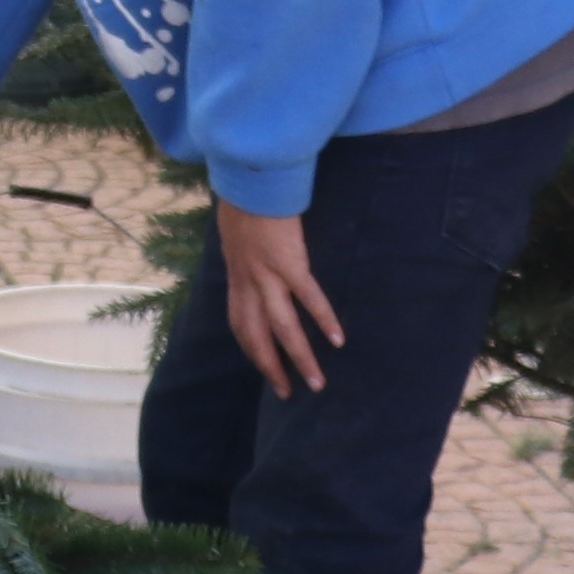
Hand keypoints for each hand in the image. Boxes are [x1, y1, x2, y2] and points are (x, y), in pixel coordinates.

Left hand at [213, 197, 344, 396]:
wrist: (248, 180)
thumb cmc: (244, 204)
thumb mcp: (235, 237)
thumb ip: (244, 256)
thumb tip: (251, 263)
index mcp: (236, 277)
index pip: (240, 325)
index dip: (252, 349)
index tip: (264, 367)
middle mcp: (248, 283)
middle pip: (258, 336)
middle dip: (271, 368)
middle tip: (286, 393)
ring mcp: (267, 274)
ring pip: (283, 327)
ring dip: (300, 357)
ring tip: (317, 382)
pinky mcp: (288, 262)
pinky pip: (308, 297)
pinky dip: (324, 319)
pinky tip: (338, 339)